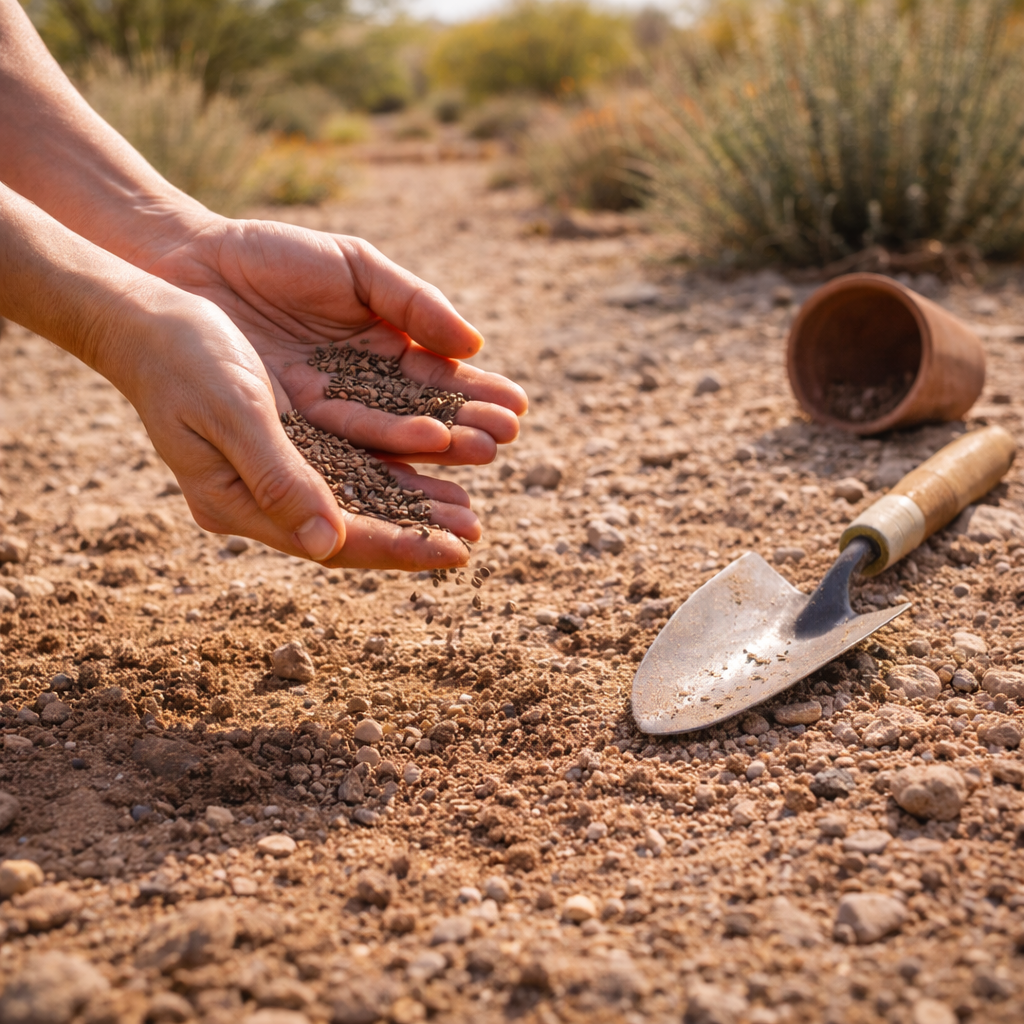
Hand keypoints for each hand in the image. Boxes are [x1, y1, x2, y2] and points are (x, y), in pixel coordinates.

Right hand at [107, 282, 484, 569]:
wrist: (143, 313)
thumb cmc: (179, 356)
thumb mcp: (231, 411)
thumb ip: (278, 477)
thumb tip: (328, 543)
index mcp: (238, 503)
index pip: (333, 540)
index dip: (397, 547)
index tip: (455, 553)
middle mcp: (261, 494)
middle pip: (353, 524)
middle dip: (415, 529)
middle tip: (475, 532)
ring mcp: (274, 464)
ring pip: (357, 491)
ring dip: (412, 497)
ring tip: (466, 503)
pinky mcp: (287, 432)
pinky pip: (350, 455)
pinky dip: (394, 458)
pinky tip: (432, 452)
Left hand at [145, 216, 527, 464]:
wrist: (192, 264)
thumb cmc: (273, 257)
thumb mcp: (355, 267)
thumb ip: (414, 302)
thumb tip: (474, 344)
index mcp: (382, 352)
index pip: (438, 383)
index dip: (476, 396)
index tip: (518, 408)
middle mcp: (360, 393)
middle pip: (420, 422)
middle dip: (464, 433)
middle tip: (504, 444)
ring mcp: (325, 418)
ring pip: (386, 446)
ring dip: (433, 456)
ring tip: (475, 459)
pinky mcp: (289, 435)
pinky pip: (339, 455)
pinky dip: (379, 463)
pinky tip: (415, 469)